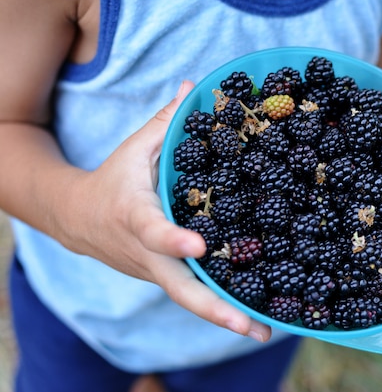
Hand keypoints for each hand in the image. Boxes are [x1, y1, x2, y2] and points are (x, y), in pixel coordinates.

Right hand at [64, 80, 270, 341]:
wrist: (79, 219)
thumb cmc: (114, 180)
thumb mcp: (135, 148)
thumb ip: (168, 122)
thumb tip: (198, 85)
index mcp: (135, 217)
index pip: (154, 231)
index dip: (174, 240)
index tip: (199, 247)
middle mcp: (146, 253)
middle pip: (179, 288)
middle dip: (214, 309)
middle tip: (250, 326)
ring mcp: (157, 272)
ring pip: (190, 299)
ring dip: (225, 318)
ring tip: (267, 331)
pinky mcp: (166, 278)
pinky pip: (194, 292)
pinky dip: (221, 305)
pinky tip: (256, 314)